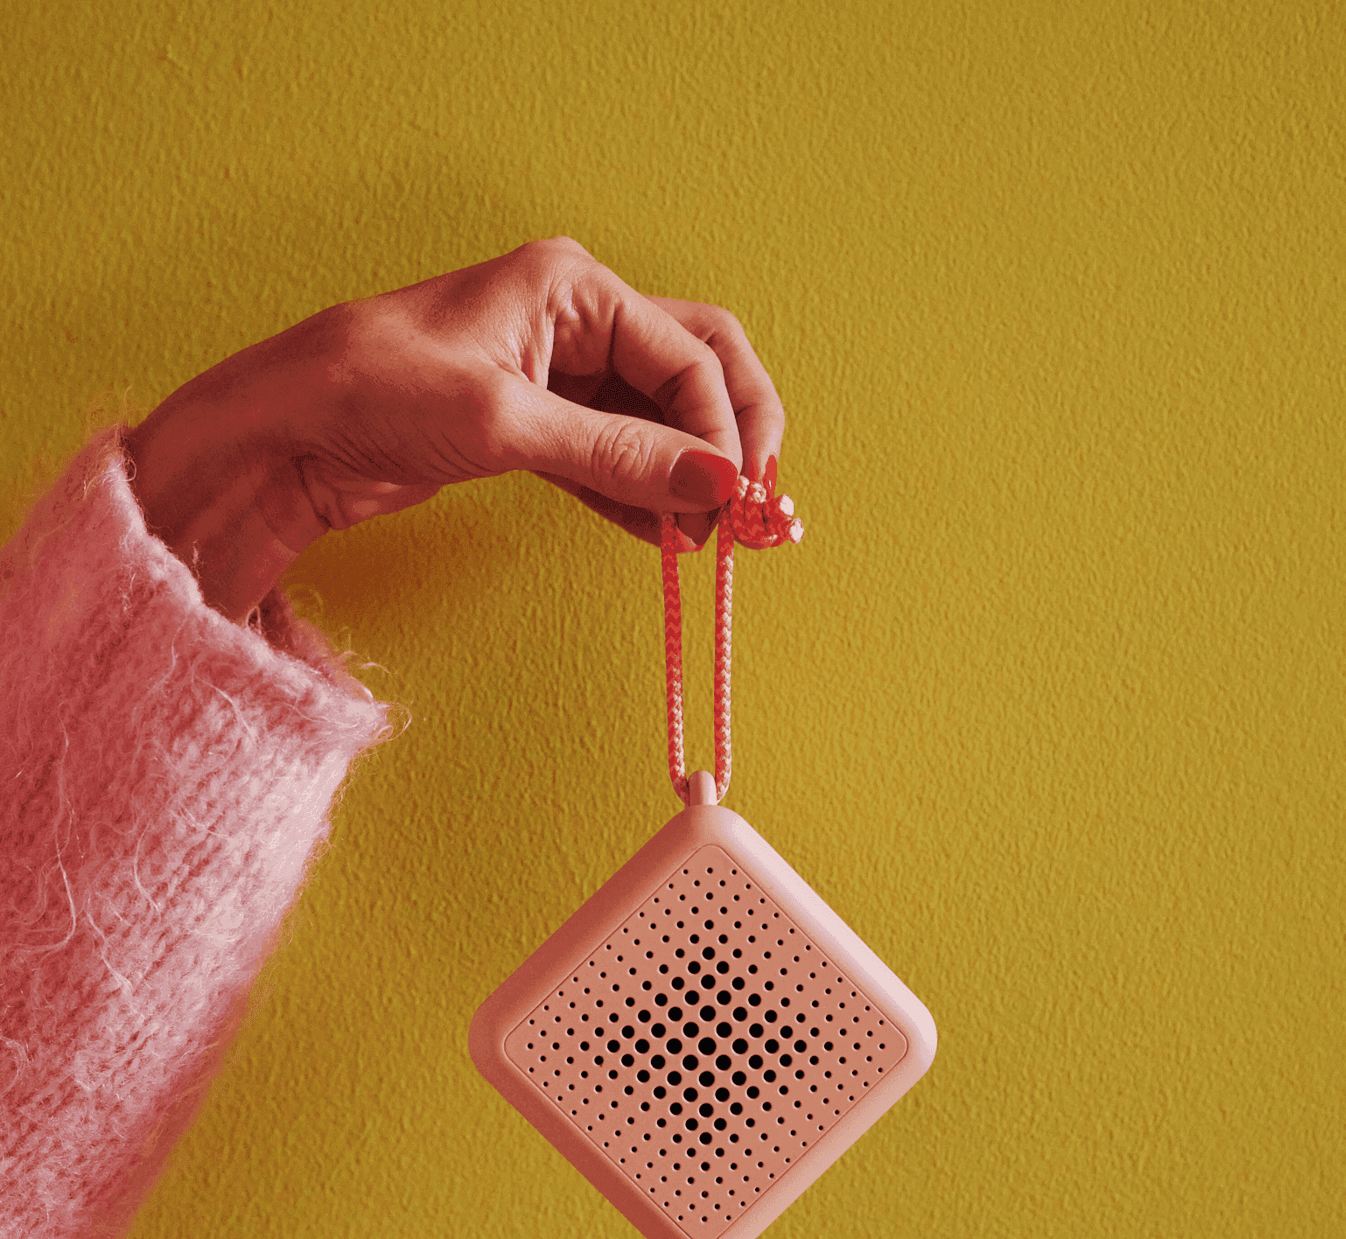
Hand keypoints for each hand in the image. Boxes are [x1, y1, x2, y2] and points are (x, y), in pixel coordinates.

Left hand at [125, 238, 786, 622]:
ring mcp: (558, 374)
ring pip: (659, 420)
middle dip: (729, 438)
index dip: (725, 429)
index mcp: (575, 286)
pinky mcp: (535, 426)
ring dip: (689, 474)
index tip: (736, 499)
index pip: (691, 352)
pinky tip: (666, 537)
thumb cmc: (377, 391)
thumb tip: (715, 484)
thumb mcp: (507, 424)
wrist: (287, 432)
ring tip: (713, 538)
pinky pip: (615, 458)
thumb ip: (619, 454)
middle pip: (694, 371)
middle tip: (751, 509)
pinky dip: (644, 496)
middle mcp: (577, 319)